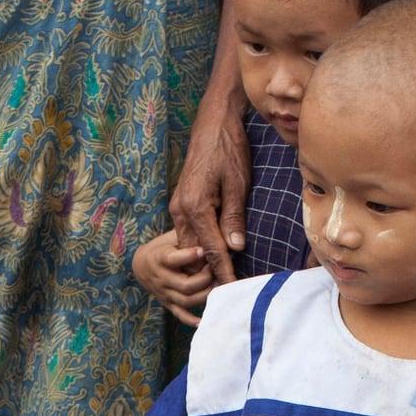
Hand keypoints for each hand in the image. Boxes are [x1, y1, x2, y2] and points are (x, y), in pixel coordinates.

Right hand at [134, 231, 215, 326]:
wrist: (141, 265)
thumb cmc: (164, 246)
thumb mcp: (171, 236)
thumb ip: (188, 234)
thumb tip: (214, 229)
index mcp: (160, 258)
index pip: (172, 259)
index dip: (189, 256)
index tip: (204, 250)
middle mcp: (161, 278)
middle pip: (185, 285)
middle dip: (205, 279)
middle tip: (216, 269)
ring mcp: (164, 293)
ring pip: (186, 301)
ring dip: (205, 295)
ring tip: (218, 286)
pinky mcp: (168, 303)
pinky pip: (180, 314)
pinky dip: (191, 320)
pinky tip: (204, 320)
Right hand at [170, 85, 250, 284]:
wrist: (213, 123)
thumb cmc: (229, 149)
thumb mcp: (237, 184)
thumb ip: (234, 217)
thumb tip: (235, 248)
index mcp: (195, 207)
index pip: (211, 250)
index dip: (223, 273)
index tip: (232, 291)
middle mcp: (181, 210)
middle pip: (194, 253)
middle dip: (210, 273)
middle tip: (228, 292)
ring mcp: (178, 207)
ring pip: (189, 245)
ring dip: (203, 263)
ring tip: (221, 280)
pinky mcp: (181, 203)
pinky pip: (188, 234)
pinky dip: (200, 247)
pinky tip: (213, 256)